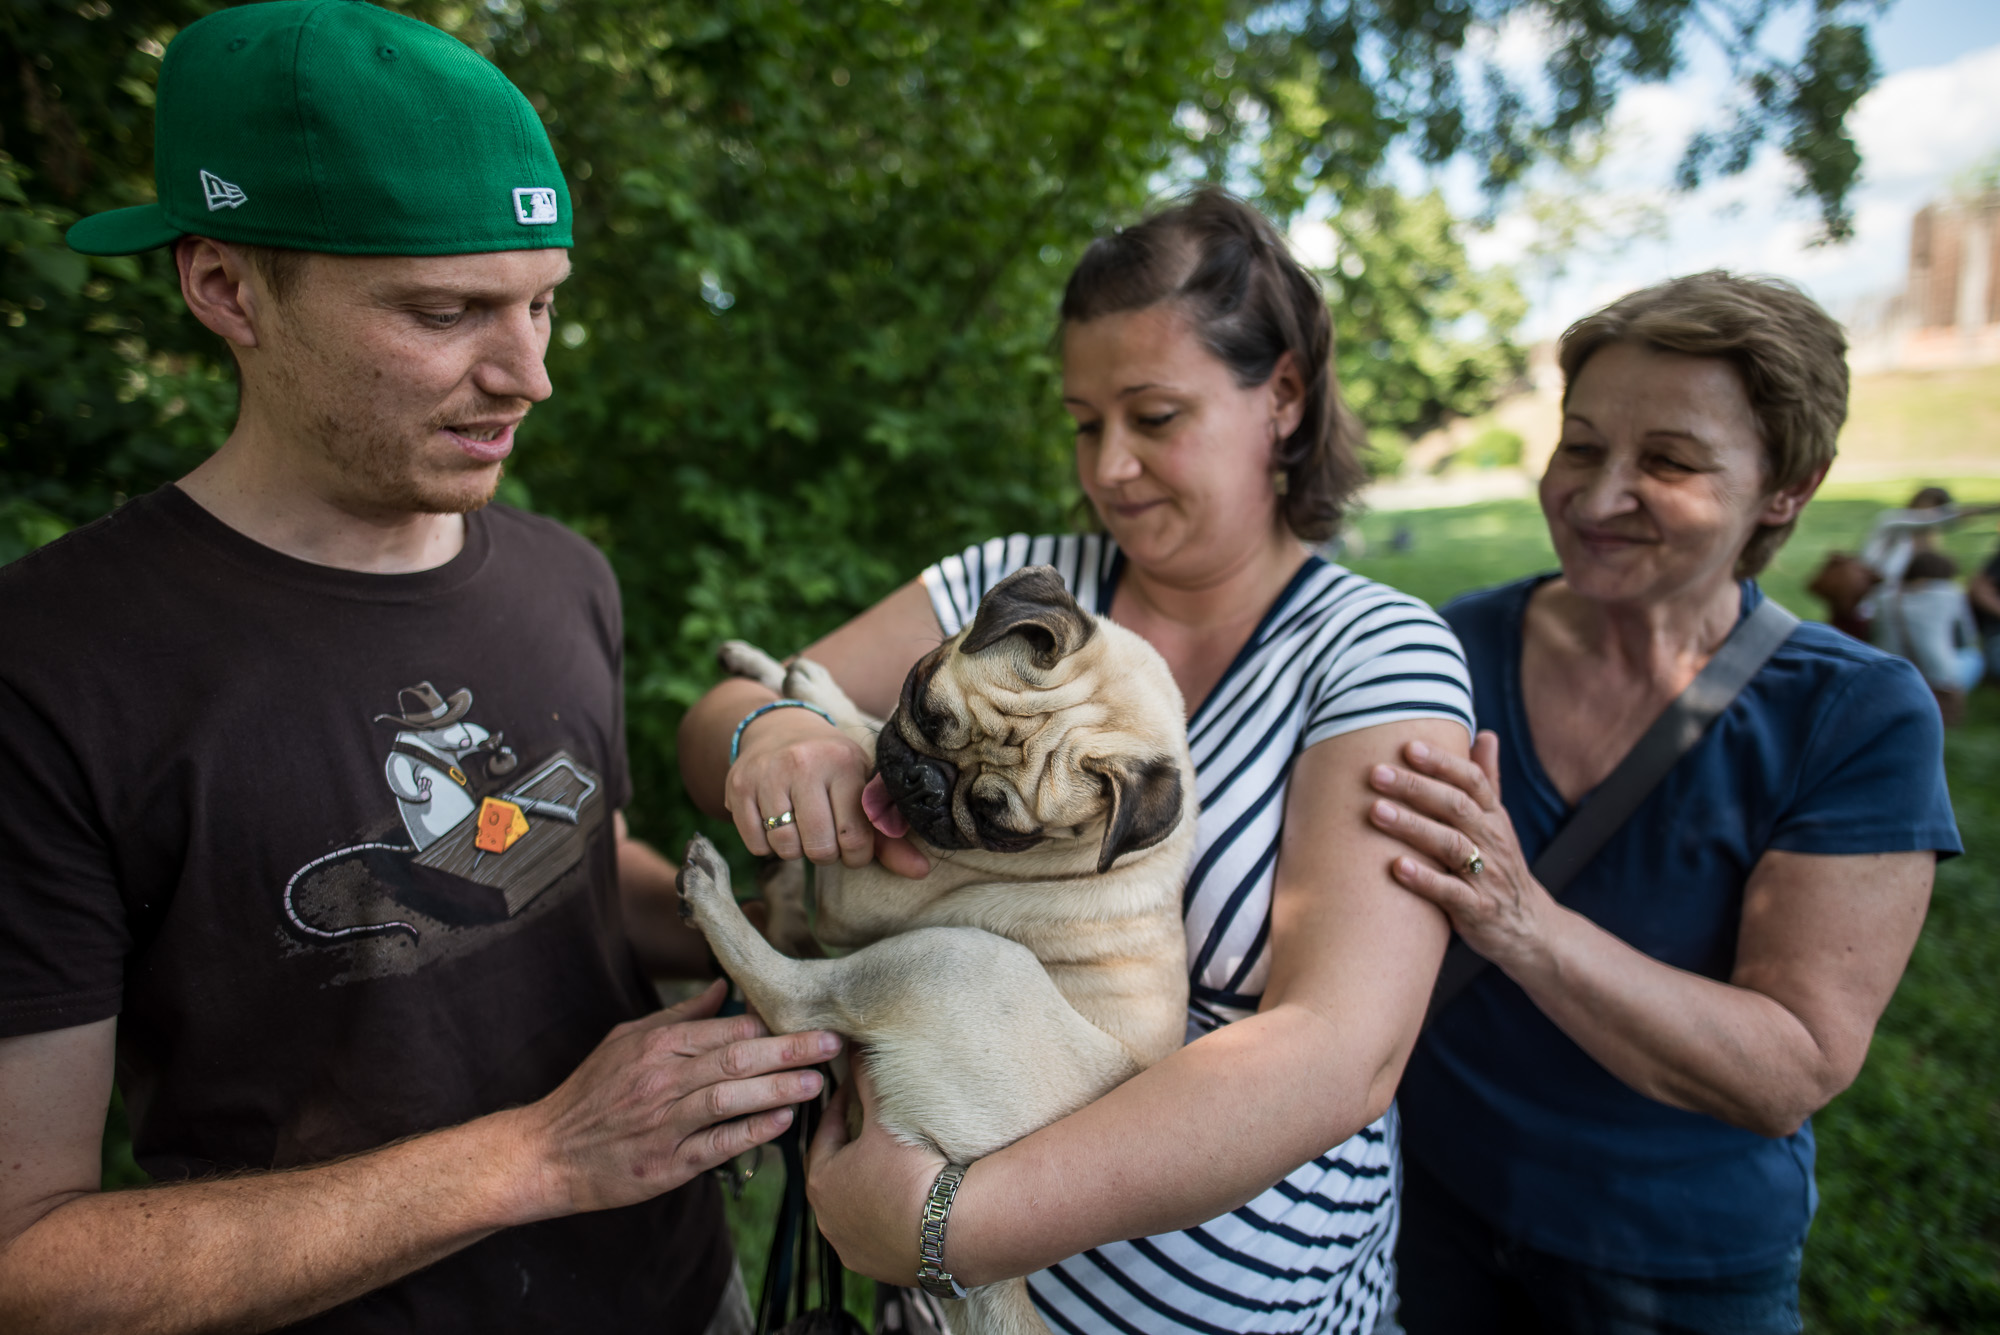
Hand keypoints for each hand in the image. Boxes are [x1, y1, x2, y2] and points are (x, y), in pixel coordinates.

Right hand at [517, 980, 841, 1215]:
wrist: (547, 1152)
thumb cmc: (591, 1093)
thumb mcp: (626, 1040)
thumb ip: (678, 1016)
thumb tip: (722, 988)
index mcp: (657, 1045)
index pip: (726, 1028)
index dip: (772, 1025)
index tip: (809, 1019)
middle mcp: (663, 1080)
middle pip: (738, 1058)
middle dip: (790, 1049)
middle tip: (832, 1043)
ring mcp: (665, 1123)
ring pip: (732, 1099)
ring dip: (780, 1088)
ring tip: (818, 1081)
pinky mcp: (666, 1164)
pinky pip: (718, 1145)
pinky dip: (753, 1132)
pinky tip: (783, 1121)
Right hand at [725, 708, 930, 877]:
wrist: (779, 729)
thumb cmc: (831, 768)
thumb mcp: (862, 789)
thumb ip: (890, 835)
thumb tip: (921, 872)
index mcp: (843, 762)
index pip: (854, 837)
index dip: (856, 855)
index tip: (853, 846)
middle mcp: (803, 763)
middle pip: (818, 848)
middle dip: (824, 854)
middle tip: (824, 838)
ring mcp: (767, 773)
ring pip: (784, 847)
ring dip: (795, 850)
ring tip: (801, 828)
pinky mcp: (738, 785)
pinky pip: (755, 843)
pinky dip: (766, 845)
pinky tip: (775, 823)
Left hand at [805, 1060, 944, 1283]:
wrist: (953, 1230)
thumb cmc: (912, 1170)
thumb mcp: (885, 1117)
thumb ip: (866, 1079)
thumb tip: (854, 1045)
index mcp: (821, 1183)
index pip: (822, 1136)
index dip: (838, 1109)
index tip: (851, 1091)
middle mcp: (828, 1221)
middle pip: (836, 1173)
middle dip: (852, 1147)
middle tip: (870, 1124)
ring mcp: (853, 1249)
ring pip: (855, 1207)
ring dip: (867, 1185)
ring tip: (890, 1162)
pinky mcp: (880, 1268)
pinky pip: (878, 1233)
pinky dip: (886, 1214)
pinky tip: (907, 1199)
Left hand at [1365, 732, 1562, 975]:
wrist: (1530, 929)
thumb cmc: (1500, 867)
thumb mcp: (1499, 823)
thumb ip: (1488, 781)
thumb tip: (1486, 733)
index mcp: (1495, 817)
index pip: (1472, 780)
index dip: (1443, 762)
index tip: (1408, 746)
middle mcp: (1493, 841)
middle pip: (1456, 807)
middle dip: (1415, 787)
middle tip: (1376, 773)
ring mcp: (1487, 876)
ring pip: (1451, 845)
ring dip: (1413, 826)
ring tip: (1376, 811)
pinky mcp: (1479, 910)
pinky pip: (1451, 893)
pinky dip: (1424, 880)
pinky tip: (1396, 867)